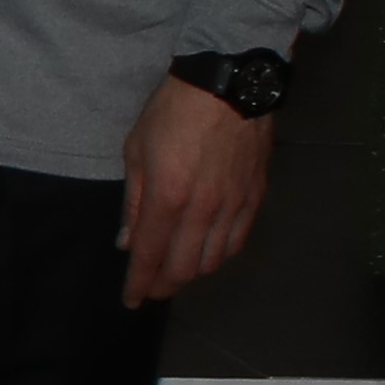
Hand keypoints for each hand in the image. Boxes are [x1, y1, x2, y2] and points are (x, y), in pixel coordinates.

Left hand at [118, 72, 270, 307]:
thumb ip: (133, 202)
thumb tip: (129, 242)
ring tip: (175, 270)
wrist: (229, 84)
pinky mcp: (256, 197)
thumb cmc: (172, 112)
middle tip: (152, 287)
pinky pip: (238, 241)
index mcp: (168, 197)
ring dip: (191, 272)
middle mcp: (204, 209)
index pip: (150, 256)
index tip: (131, 301)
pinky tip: (206, 252)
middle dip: (165, 285)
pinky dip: (219, 255)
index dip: (139, 284)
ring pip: (214, 260)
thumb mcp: (136, 151)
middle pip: (185, 269)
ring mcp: (234, 205)